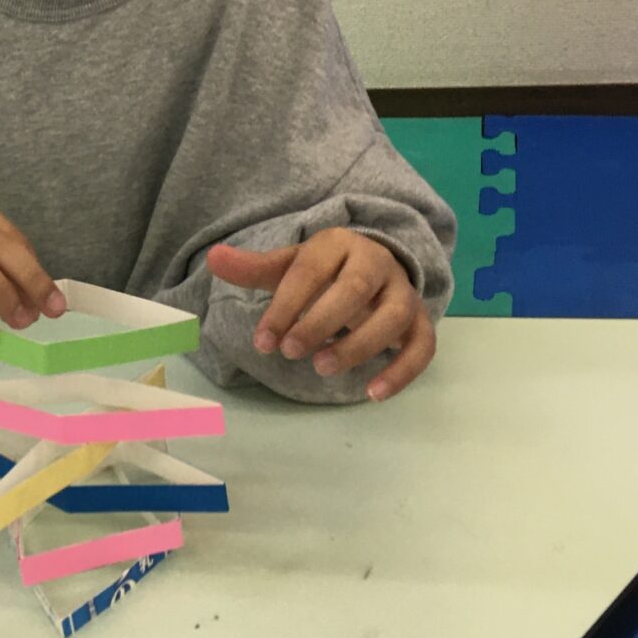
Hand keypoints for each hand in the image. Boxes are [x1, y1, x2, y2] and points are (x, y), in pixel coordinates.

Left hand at [207, 229, 434, 400]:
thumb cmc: (324, 271)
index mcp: (338, 245)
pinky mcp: (420, 322)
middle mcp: (376, 263)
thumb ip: (254, 268)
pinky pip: (423, 345)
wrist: (375, 264)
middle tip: (290, 352)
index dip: (285, 306)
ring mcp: (403, 292)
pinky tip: (373, 393)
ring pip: (393, 316)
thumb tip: (214, 258)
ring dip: (359, 345)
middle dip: (320, 321)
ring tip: (322, 369)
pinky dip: (402, 371)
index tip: (263, 341)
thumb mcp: (290, 265)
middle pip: (354, 289)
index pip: (309, 272)